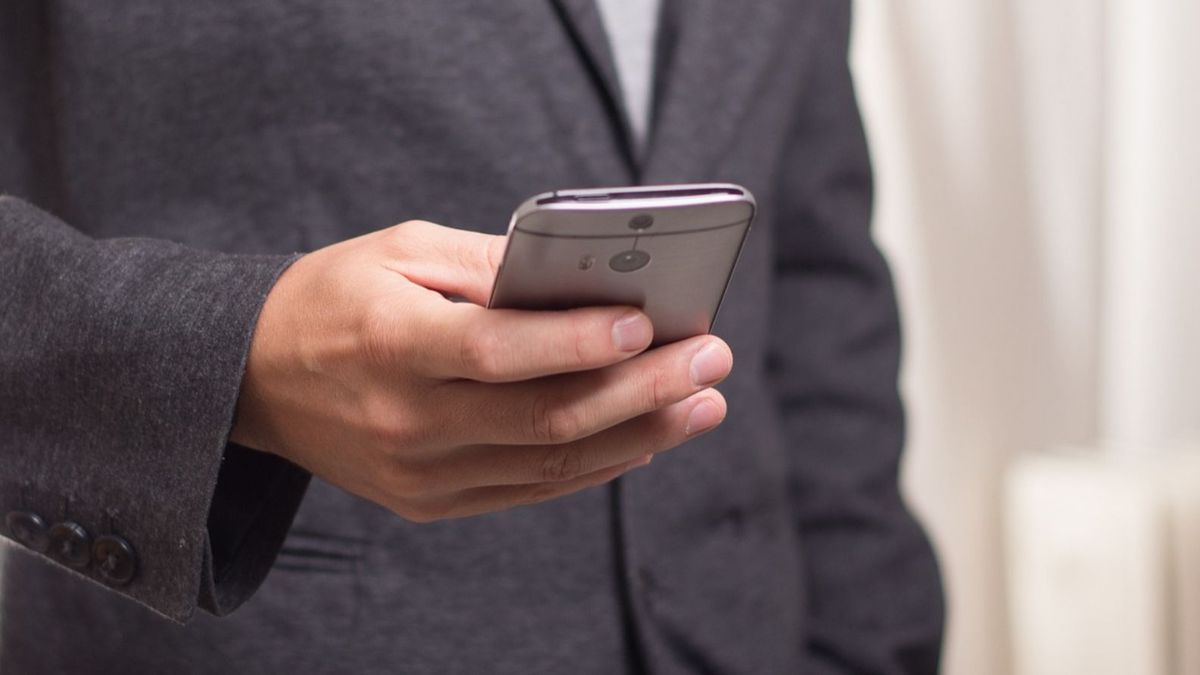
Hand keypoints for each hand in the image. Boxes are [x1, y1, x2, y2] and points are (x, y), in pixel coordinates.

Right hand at [230, 220, 731, 521]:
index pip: (496, 351)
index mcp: (390, 343)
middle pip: (544, 418)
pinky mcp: (431, 501)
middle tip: (711, 359)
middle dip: (642, 389)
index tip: (648, 325)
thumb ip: (490, 267)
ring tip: (702, 403)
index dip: (576, 342)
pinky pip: (530, 490)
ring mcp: (420, 473)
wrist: (254, 378)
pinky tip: (646, 437)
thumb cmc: (334, 296)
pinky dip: (596, 465)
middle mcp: (407, 420)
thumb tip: (583, 280)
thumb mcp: (400, 250)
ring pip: (550, 464)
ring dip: (639, 434)